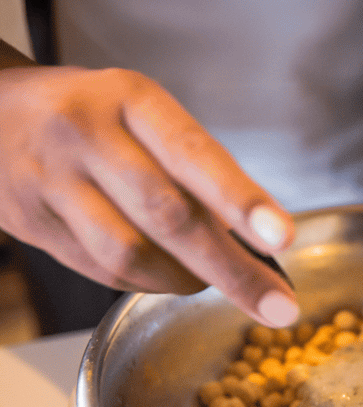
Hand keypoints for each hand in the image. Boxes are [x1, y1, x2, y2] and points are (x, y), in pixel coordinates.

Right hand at [0, 64, 297, 326]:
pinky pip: (104, 272)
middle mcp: (87, 137)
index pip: (194, 154)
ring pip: (131, 255)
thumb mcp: (144, 113)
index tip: (283, 238)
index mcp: (130, 100)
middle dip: (233, 271)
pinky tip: (169, 277)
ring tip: (216, 282)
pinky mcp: (34, 226)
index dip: (241, 200)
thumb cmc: (92, 115)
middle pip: (168, 216)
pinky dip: (149, 284)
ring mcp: (54, 184)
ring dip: (188, 281)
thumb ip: (192, 167)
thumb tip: (253, 239)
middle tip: (279, 306)